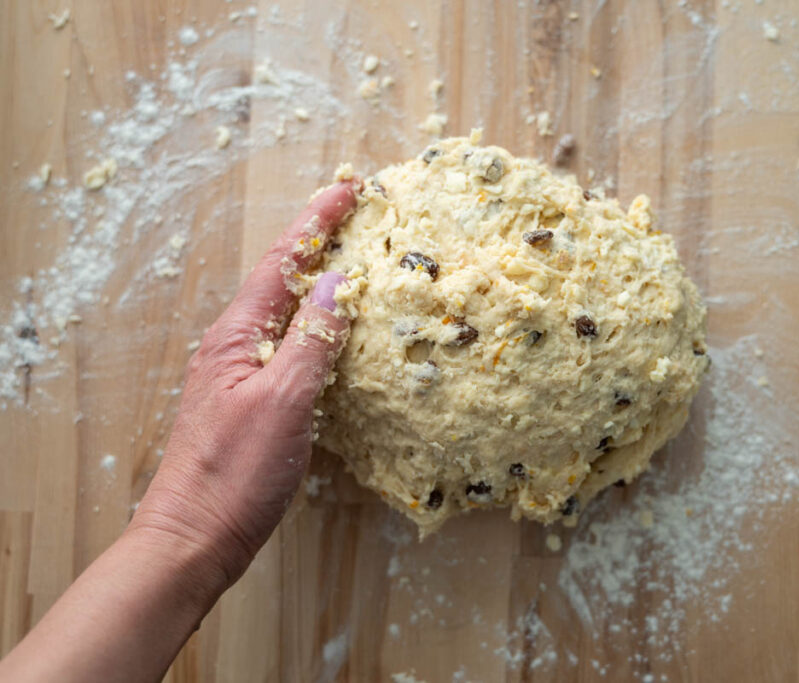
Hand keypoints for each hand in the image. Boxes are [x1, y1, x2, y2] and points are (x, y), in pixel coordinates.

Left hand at [130, 179, 359, 586]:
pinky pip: (290, 346)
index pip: (281, 263)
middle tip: (355, 214)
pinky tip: (335, 334)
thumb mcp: (282, 402)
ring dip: (317, 282)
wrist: (194, 537)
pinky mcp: (253, 402)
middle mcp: (236, 346)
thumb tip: (336, 284)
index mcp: (237, 336)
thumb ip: (311, 341)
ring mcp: (242, 375)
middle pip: (280, 280)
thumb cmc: (235, 473)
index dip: (315, 223)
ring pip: (286, 313)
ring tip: (352, 260)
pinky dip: (317, 327)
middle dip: (316, 242)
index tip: (347, 189)